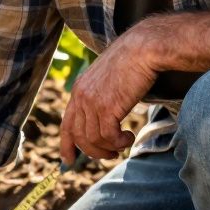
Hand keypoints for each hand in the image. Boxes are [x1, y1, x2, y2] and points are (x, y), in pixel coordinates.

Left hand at [59, 26, 159, 163]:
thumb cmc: (132, 60)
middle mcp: (81, 97)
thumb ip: (100, 95)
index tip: (68, 161)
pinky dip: (119, 142)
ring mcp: (93, 102)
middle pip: (79, 137)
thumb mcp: (108, 78)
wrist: (143, 48)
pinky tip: (129, 136)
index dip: (66, 145)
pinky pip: (108, 137)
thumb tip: (105, 117)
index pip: (66, 124)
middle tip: (109, 155)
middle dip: (93, 152)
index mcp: (78, 90)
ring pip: (94, 139)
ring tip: (123, 144)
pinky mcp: (108, 107)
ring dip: (109, 147)